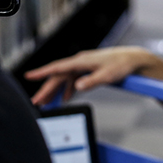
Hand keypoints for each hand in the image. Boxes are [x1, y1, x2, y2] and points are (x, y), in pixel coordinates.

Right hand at [25, 46, 152, 105]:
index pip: (57, 67)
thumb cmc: (121, 64)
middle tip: (36, 101)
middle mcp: (80, 62)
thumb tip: (77, 87)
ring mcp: (83, 66)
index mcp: (81, 61)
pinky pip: (72, 80)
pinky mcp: (88, 70)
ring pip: (64, 79)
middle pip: (58, 76)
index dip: (42, 72)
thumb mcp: (107, 75)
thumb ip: (91, 81)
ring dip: (55, 91)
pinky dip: (67, 89)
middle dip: (46, 89)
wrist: (133, 59)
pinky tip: (65, 98)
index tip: (29, 76)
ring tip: (46, 102)